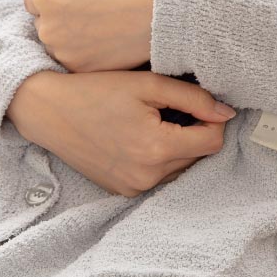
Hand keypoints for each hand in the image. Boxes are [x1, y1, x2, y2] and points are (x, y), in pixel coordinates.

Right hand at [7, 69, 235, 196]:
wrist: (49, 111)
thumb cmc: (96, 90)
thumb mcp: (147, 84)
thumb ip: (193, 97)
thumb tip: (227, 113)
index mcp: (157, 148)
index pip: (212, 142)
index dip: (212, 119)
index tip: (198, 103)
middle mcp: (148, 176)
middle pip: (197, 156)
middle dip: (193, 132)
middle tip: (169, 108)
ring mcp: (134, 188)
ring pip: (180, 169)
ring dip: (177, 147)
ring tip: (153, 121)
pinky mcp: (123, 192)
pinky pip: (158, 177)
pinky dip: (158, 159)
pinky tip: (138, 137)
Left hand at [14, 0, 154, 73]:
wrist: (163, 14)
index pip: (34, 1)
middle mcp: (48, 26)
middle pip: (43, 25)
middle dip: (61, 20)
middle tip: (95, 13)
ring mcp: (63, 51)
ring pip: (57, 45)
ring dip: (71, 40)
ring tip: (103, 29)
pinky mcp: (79, 69)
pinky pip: (72, 62)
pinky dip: (84, 56)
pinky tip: (106, 44)